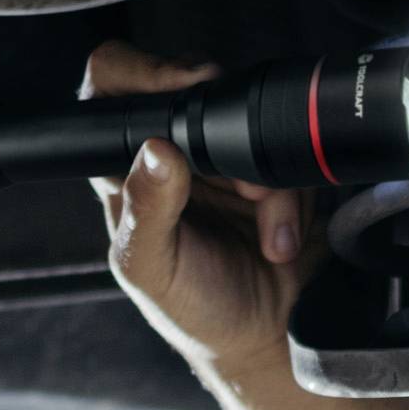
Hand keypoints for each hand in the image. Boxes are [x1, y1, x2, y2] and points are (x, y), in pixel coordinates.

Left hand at [82, 40, 328, 379]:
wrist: (261, 337)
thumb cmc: (191, 308)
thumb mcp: (152, 269)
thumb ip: (147, 212)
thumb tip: (155, 151)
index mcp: (126, 168)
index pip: (114, 85)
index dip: (142, 72)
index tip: (181, 88)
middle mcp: (173, 153)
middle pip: (199, 93)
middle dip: (227, 142)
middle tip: (234, 190)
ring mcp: (226, 158)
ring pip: (253, 123)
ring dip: (267, 182)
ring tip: (261, 233)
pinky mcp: (274, 169)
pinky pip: (293, 153)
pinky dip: (294, 199)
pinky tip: (279, 236)